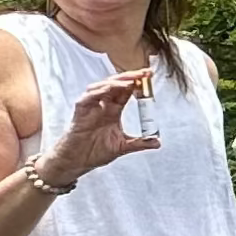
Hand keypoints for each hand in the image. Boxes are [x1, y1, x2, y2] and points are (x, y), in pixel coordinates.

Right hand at [43, 71, 162, 179]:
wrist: (78, 161)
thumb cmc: (96, 151)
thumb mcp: (122, 147)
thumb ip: (139, 143)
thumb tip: (158, 143)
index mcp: (113, 110)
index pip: (126, 91)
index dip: (137, 83)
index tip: (150, 77)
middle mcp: (102, 105)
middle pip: (116, 84)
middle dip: (130, 77)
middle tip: (145, 73)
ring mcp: (91, 107)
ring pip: (101, 87)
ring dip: (116, 82)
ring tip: (130, 81)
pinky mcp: (80, 112)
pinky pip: (87, 98)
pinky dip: (98, 92)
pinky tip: (109, 89)